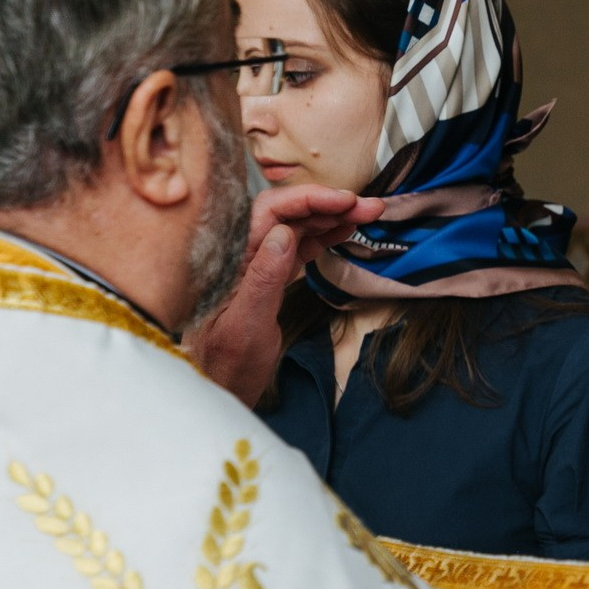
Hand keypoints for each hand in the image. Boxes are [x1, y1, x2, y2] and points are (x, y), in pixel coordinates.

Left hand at [185, 185, 381, 404]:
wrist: (219, 390)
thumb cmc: (226, 366)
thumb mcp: (246, 327)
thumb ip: (262, 280)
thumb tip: (283, 234)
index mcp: (230, 259)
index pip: (269, 212)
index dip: (309, 199)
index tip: (345, 200)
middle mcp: (241, 255)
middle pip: (286, 214)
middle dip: (328, 204)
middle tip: (370, 205)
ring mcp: (256, 264)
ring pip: (295, 228)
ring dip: (331, 217)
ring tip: (367, 213)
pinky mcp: (269, 277)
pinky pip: (297, 247)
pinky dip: (323, 236)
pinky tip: (344, 229)